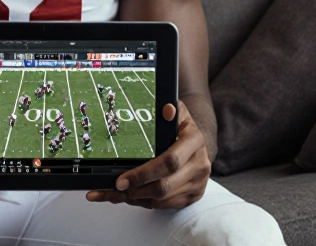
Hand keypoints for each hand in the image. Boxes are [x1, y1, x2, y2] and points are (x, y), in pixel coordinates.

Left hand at [87, 101, 209, 208]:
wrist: (198, 143)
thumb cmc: (179, 127)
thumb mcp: (175, 114)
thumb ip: (167, 111)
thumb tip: (166, 109)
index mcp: (195, 141)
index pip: (169, 162)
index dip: (143, 174)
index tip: (121, 179)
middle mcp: (201, 163)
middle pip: (164, 186)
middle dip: (135, 191)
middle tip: (115, 189)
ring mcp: (199, 182)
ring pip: (163, 200)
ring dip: (136, 199)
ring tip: (116, 194)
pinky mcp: (194, 195)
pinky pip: (166, 205)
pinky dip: (145, 203)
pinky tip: (131, 196)